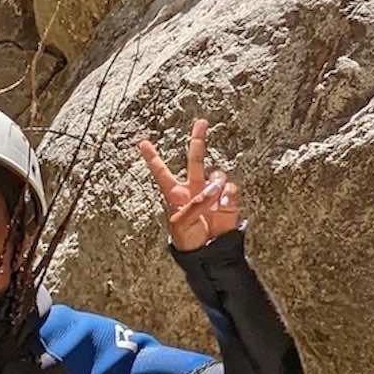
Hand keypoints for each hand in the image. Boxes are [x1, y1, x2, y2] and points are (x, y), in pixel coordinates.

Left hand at [136, 118, 241, 250]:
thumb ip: (193, 205)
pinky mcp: (227, 199)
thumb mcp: (180, 225)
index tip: (142, 143)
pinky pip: (230, 188)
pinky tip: (224, 206)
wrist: (209, 251)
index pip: (161, 172)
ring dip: (215, 184)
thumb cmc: (187, 240)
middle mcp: (193, 188)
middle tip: (201, 122)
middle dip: (198, 140)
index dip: (152, 158)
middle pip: (195, 159)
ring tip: (213, 200)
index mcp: (174, 194)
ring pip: (216, 174)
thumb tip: (212, 190)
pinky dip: (228, 195)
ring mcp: (211, 192)